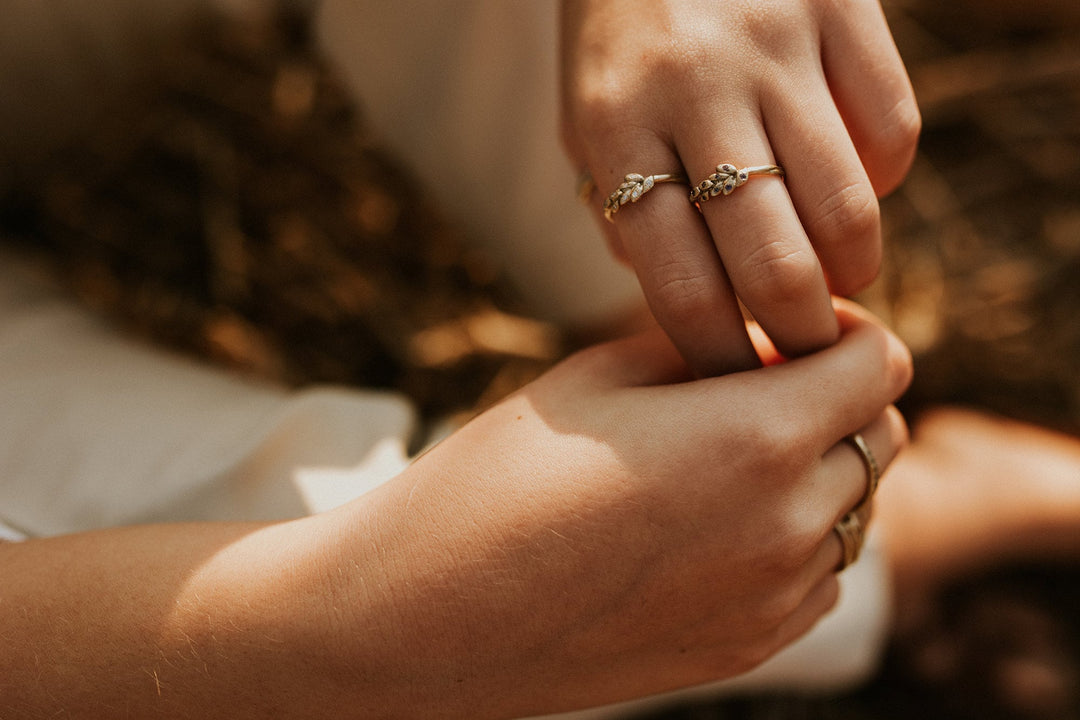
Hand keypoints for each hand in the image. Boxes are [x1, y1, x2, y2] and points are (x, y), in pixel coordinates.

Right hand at [322, 300, 912, 717]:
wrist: (431, 611)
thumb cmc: (501, 476)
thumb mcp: (600, 377)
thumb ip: (704, 349)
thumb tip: (762, 343)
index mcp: (757, 437)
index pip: (880, 364)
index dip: (846, 331)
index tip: (794, 330)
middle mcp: (790, 524)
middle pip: (882, 436)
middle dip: (838, 398)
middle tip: (760, 385)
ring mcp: (776, 598)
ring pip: (858, 509)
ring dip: (820, 470)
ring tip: (729, 457)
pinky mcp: (751, 648)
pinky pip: (820, 576)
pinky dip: (797, 538)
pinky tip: (717, 525)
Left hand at [561, 0, 919, 375]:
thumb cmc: (619, 45)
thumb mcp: (588, 127)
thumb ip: (627, 216)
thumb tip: (699, 310)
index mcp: (616, 129)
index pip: (679, 284)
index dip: (720, 355)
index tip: (740, 382)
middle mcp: (695, 91)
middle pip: (774, 263)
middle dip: (801, 334)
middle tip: (804, 348)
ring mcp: (774, 47)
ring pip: (846, 211)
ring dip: (852, 273)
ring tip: (835, 281)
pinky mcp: (840, 11)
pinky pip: (893, 133)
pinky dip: (882, 186)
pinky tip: (850, 189)